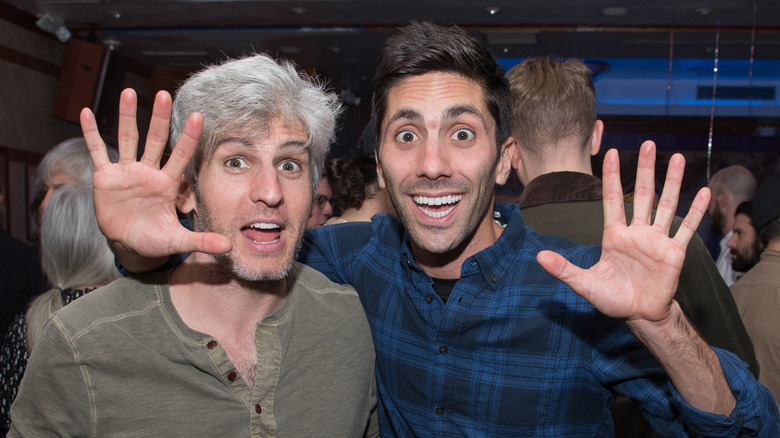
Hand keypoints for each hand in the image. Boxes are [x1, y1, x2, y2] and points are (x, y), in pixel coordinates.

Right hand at [80, 88, 230, 271]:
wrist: (129, 244)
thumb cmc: (155, 238)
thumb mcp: (178, 240)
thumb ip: (201, 241)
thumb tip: (228, 247)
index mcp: (167, 183)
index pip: (180, 156)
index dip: (188, 137)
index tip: (198, 116)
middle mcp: (148, 172)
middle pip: (155, 140)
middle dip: (159, 118)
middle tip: (164, 93)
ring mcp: (127, 172)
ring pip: (127, 139)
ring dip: (127, 116)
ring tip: (128, 92)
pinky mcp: (105, 177)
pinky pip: (97, 151)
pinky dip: (91, 133)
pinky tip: (86, 113)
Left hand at [538, 141, 710, 324]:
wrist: (639, 315)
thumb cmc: (611, 299)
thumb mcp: (584, 283)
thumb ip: (564, 269)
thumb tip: (539, 257)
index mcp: (615, 235)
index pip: (612, 199)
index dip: (612, 177)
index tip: (612, 152)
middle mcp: (637, 232)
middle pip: (642, 194)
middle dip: (645, 169)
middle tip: (649, 143)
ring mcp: (657, 240)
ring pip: (666, 204)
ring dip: (671, 181)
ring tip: (676, 157)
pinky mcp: (674, 253)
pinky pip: (686, 228)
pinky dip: (696, 211)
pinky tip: (703, 191)